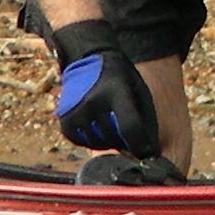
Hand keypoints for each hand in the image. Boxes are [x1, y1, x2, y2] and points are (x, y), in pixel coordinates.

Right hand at [49, 19, 160, 154]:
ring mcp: (76, 111)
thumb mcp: (139, 90)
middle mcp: (93, 102)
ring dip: (107, 141)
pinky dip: (91, 140)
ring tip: (110, 122)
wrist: (88, 59)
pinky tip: (96, 126)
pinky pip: (82, 142)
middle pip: (114, 139)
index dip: (141, 146)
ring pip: (98, 144)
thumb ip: (146, 120)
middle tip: (125, 128)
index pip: (130, 127)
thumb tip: (150, 152)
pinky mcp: (64, 120)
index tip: (147, 154)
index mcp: (116, 92)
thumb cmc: (121, 78)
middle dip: (124, 140)